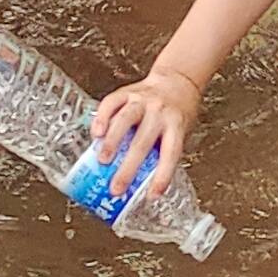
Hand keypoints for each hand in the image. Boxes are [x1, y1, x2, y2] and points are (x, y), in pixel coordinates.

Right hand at [88, 71, 198, 198]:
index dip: (162, 175)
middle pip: (142, 141)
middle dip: (128, 167)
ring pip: (125, 120)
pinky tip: (95, 133)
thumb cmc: (178, 114)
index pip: (171, 153)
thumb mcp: (181, 133)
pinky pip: (111, 103)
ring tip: (102, 160)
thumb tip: (144, 185)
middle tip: (115, 188)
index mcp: (176, 126)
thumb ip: (163, 152)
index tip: (152, 195)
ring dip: (112, 141)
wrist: (177, 81)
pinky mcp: (127, 92)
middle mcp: (160, 112)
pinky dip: (102, 118)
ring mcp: (142, 101)